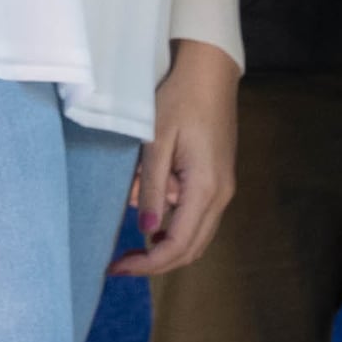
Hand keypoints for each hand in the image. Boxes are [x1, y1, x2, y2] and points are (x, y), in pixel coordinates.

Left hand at [115, 40, 242, 277]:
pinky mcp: (219, 181)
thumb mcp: (156, 141)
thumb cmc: (180, 100)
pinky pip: (198, 219)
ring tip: (131, 248)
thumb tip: (147, 228)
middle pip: (191, 249)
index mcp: (206, 188)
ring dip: (165, 248)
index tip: (118, 267)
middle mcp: (221, 196)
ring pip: (197, 238)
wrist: (210, 73)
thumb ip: (152, 187)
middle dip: (155, 263)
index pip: (177, 244)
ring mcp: (224, 189)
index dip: (148, 263)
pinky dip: (175, 230)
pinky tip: (151, 220)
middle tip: (120, 264)